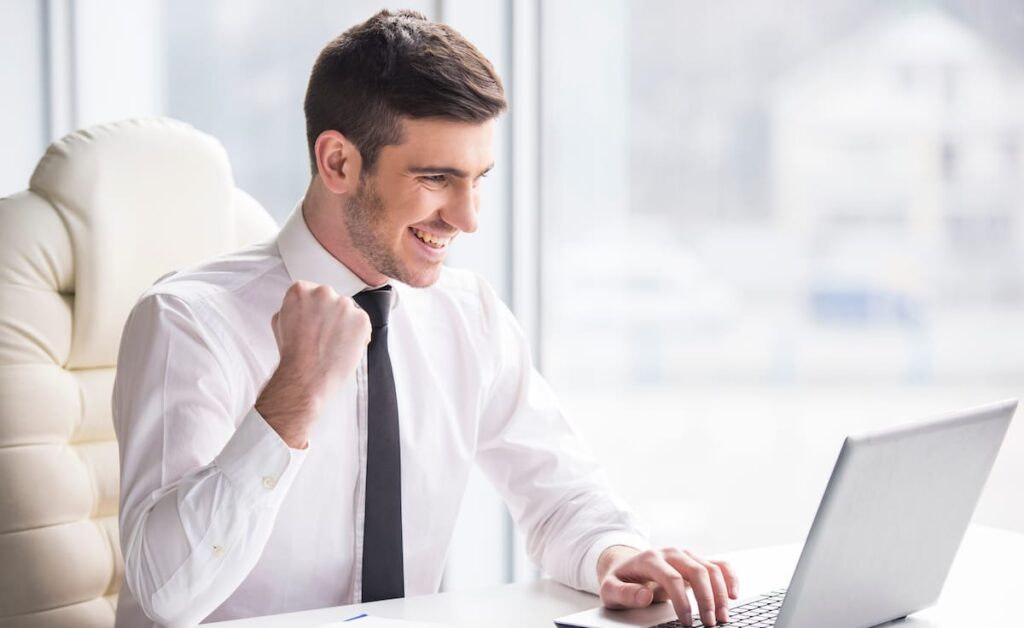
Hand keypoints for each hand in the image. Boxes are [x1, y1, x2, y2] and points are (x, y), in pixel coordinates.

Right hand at [255, 281, 370, 447]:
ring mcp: (344, 305)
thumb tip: (301, 308)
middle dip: (329, 316)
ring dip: (344, 325)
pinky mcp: (361, 319)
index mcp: (301, 290)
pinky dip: (357, 335)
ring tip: (332, 345)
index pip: (312, 292)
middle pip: (331, 300)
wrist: (305, 376)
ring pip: (348, 312)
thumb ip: (293, 309)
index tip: (313, 321)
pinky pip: (362, 324)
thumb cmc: (292, 355)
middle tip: (323, 335)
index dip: (313, 310)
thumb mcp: (279, 322)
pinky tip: (344, 348)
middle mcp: (323, 292)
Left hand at [597, 545, 737, 626]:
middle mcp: (670, 553)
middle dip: (706, 599)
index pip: (672, 578)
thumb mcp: (610, 589)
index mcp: (650, 559)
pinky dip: (730, 577)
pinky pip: (718, 565)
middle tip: (710, 623)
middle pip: (697, 571)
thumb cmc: (620, 580)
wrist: (625, 565)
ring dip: (721, 593)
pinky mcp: (695, 560)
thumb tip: (645, 595)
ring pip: (710, 568)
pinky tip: (734, 594)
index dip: (682, 601)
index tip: (686, 622)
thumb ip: (625, 594)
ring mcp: (685, 555)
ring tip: (723, 616)